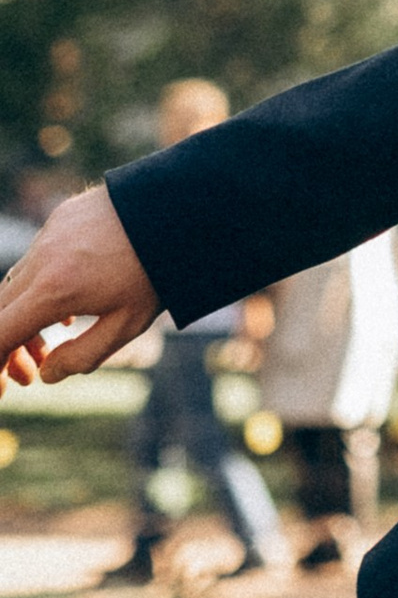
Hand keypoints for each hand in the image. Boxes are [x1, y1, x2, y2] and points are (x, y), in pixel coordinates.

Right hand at [0, 185, 159, 389]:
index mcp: (53, 290)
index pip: (0, 334)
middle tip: (29, 376)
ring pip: (14, 285)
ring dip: (22, 319)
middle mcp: (41, 259)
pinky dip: (36, 290)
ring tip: (52, 343)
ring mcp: (48, 235)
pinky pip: (34, 261)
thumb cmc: (156, 272)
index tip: (3, 388)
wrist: (180, 209)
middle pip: (0, 311)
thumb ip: (81, 356)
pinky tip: (66, 308)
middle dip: (7, 347)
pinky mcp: (59, 219)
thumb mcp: (126, 325)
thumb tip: (46, 374)